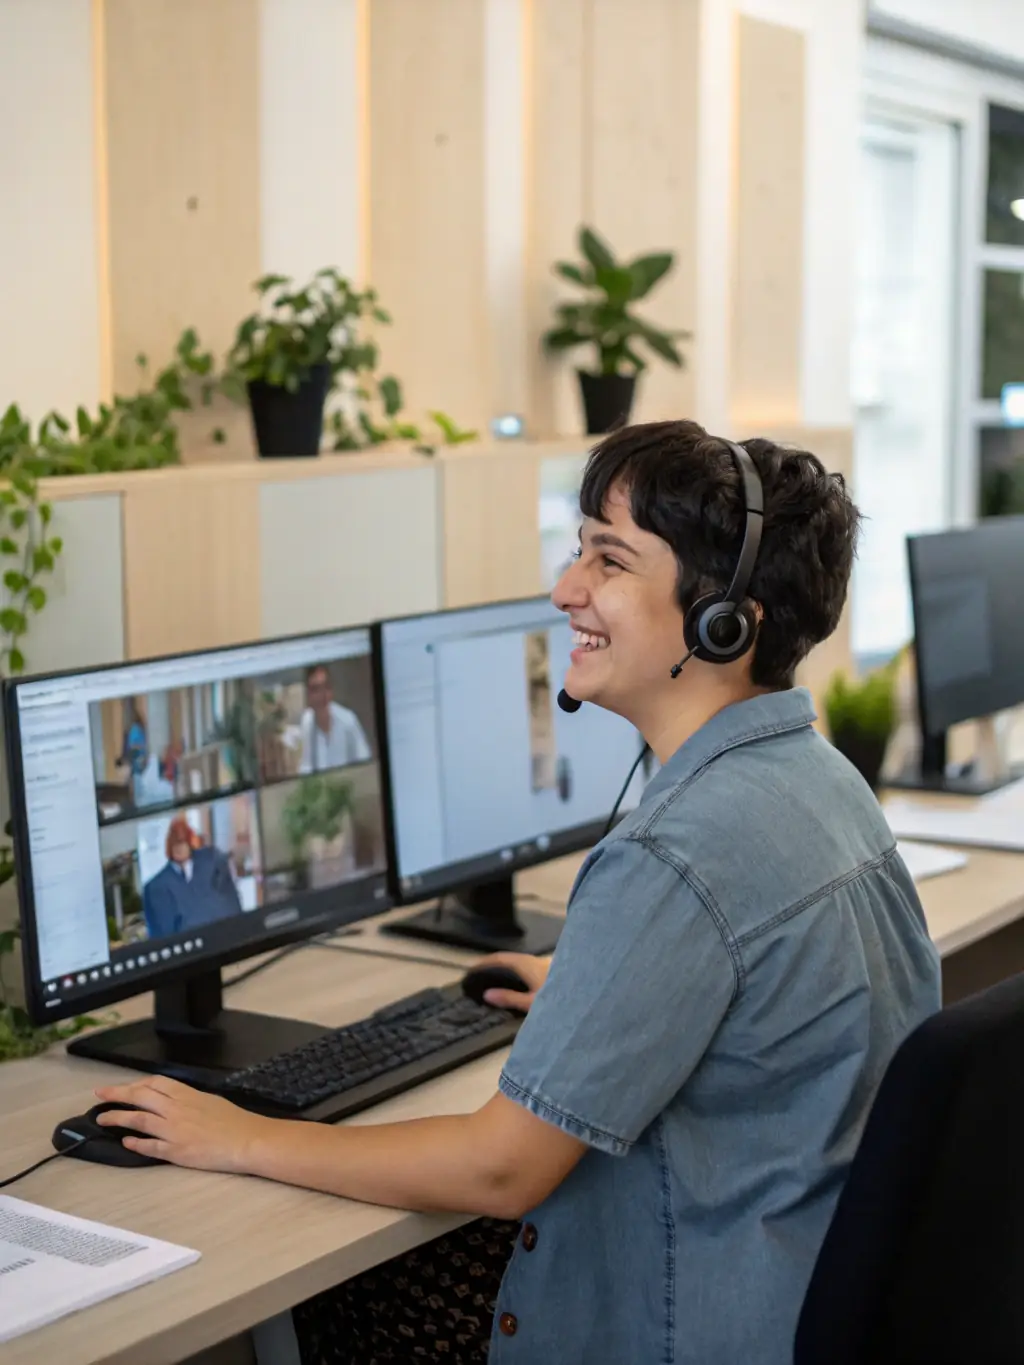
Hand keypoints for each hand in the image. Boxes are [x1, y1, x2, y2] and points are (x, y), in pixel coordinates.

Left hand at [93, 1075, 270, 1172]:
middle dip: (117, 1094)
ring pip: (139, 1120)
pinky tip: (125, 1142)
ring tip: (103, 1119)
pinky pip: (150, 1146)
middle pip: (141, 1097)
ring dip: (118, 1118)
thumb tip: (173, 1101)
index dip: (135, 1084)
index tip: (123, 1087)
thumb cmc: (234, 1120)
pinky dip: (135, 1143)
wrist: (246, 1140)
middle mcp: (177, 1109)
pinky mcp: (176, 1152)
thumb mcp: (210, 1101)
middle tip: (100, 1094)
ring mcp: (175, 1131)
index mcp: (187, 1095)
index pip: (155, 1084)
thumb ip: (189, 1100)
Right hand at [475, 952, 550, 1012]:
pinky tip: (516, 982)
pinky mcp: (550, 968)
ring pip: (518, 961)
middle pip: (508, 958)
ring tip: (495, 978)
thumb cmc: (557, 998)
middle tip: (480, 974)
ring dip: (505, 966)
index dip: (485, 962)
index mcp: (526, 964)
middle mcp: (532, 959)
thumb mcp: (531, 1002)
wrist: (586, 995)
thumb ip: (509, 998)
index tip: (472, 969)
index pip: (500, 958)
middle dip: (493, 964)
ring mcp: (542, 962)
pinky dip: (515, 970)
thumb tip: (486, 994)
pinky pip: (526, 965)